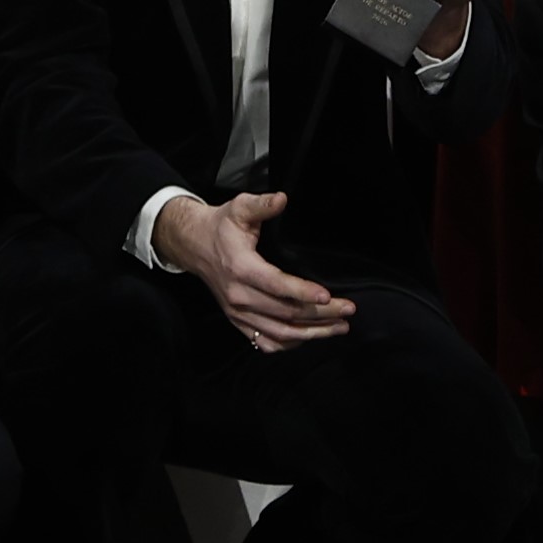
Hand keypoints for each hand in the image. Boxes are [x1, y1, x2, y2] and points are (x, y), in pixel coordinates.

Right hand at [155, 189, 353, 348]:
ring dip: (312, 333)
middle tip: (348, 310)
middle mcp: (239, 296)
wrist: (194, 245)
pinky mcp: (238, 321)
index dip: (302, 292)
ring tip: (339, 327)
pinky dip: (290, 343)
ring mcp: (237, 313)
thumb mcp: (239, 208)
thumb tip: (282, 199)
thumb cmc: (221, 226)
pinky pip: (266, 342)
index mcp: (241, 268)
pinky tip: (310, 336)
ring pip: (279, 333)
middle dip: (321, 314)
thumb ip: (262, 205)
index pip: (276, 285)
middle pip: (285, 312)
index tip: (327, 296)